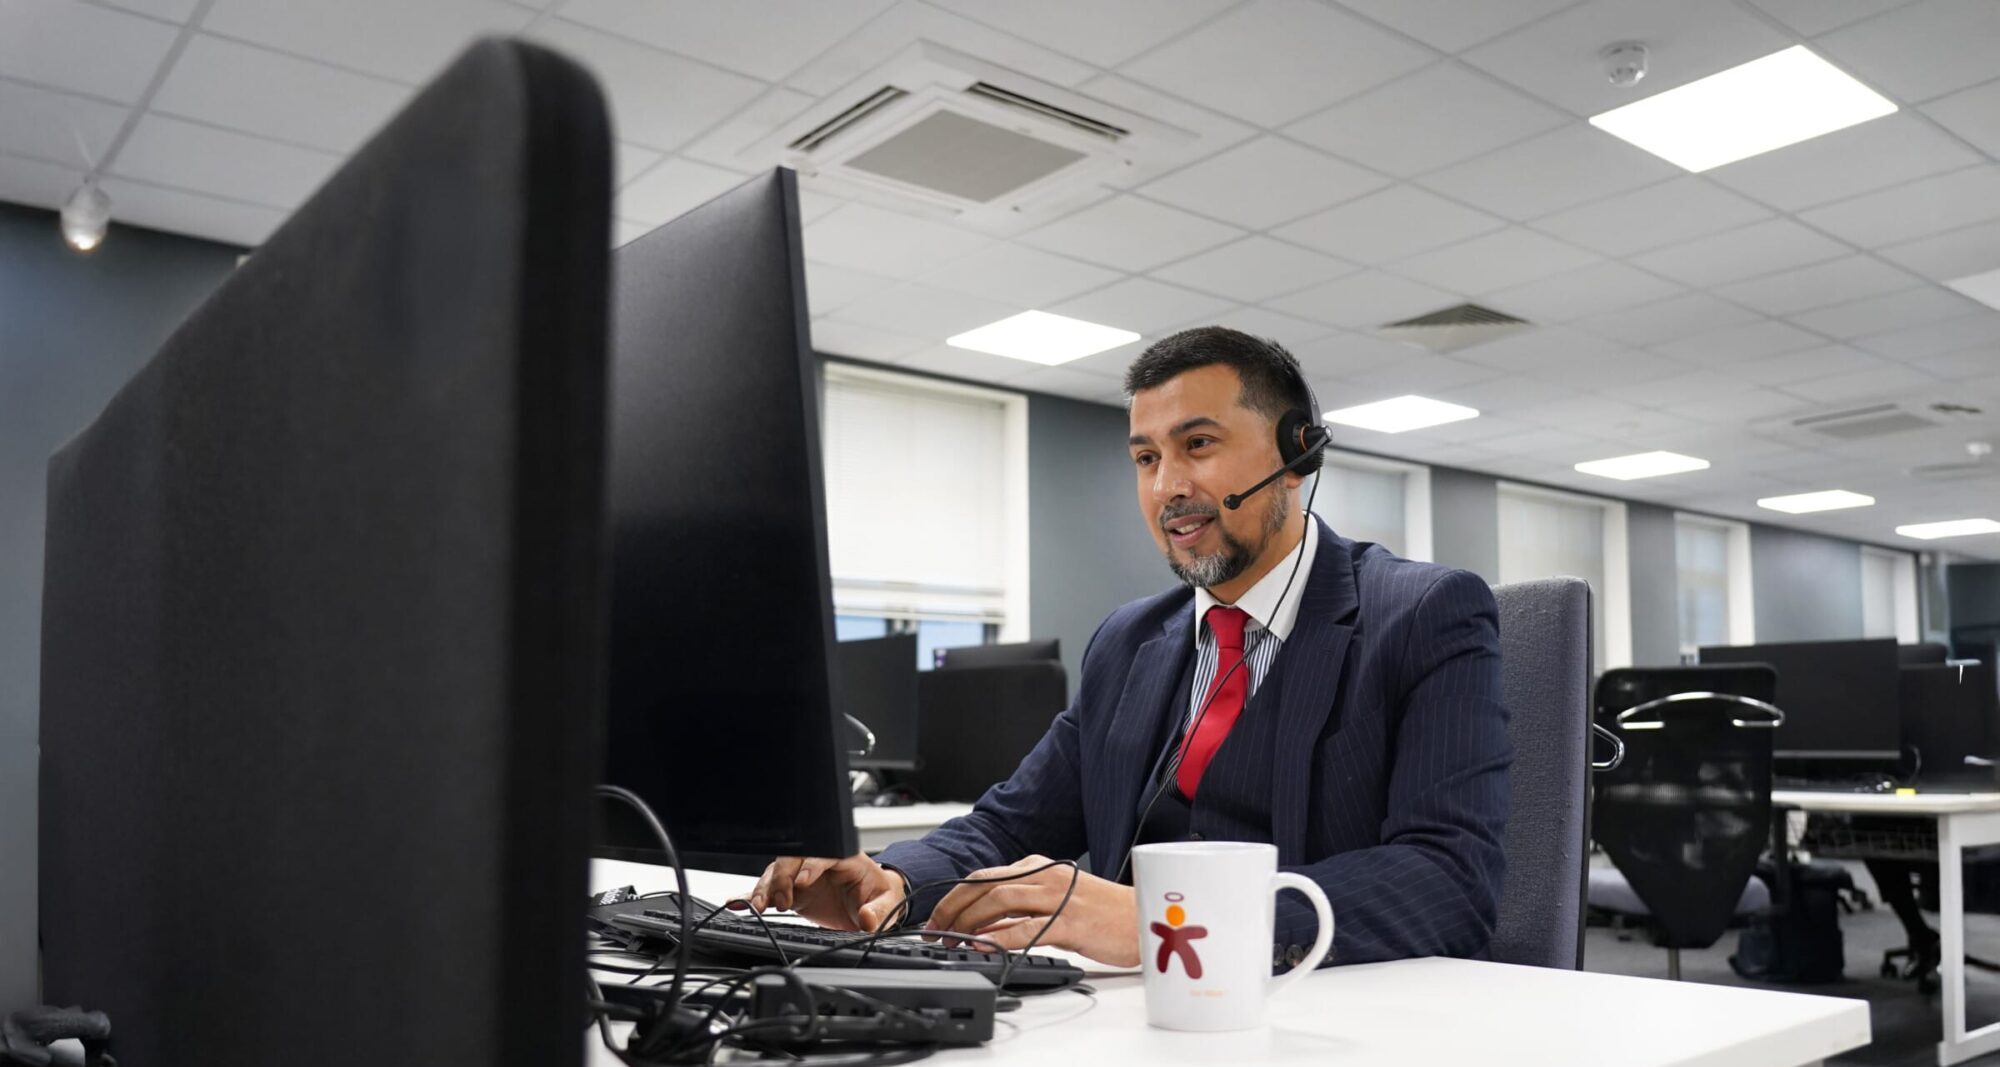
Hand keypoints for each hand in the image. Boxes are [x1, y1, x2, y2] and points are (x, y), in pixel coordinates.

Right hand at [730, 853, 906, 931]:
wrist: (872, 904)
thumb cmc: (879, 897)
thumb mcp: (887, 905)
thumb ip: (879, 911)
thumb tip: (869, 918)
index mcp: (844, 858)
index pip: (823, 854)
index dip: (810, 866)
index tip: (801, 882)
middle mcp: (818, 862)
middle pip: (793, 859)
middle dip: (781, 877)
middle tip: (777, 901)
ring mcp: (802, 876)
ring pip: (776, 872)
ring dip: (764, 888)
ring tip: (756, 906)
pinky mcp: (791, 891)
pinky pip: (769, 890)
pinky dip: (752, 895)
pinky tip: (738, 901)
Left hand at [926, 855, 1138, 966]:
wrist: (1145, 918)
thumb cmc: (1103, 912)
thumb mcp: (1056, 898)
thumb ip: (1022, 906)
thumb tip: (984, 925)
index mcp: (1038, 867)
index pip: (983, 877)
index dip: (954, 898)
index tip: (937, 918)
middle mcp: (1043, 876)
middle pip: (983, 885)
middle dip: (951, 908)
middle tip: (934, 930)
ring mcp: (1056, 897)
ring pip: (998, 902)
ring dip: (967, 922)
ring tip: (951, 940)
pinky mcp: (1069, 921)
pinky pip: (1025, 928)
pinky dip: (998, 937)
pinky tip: (982, 947)